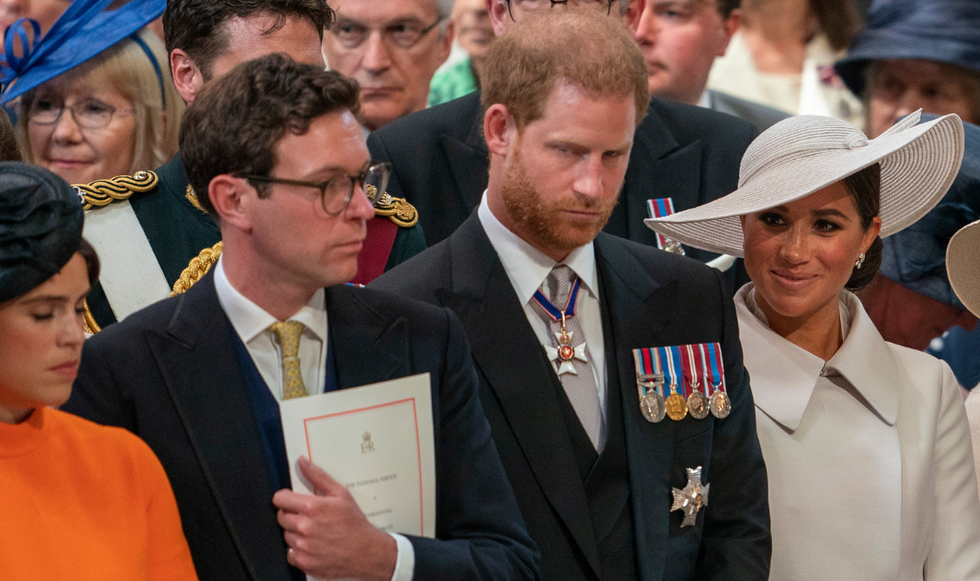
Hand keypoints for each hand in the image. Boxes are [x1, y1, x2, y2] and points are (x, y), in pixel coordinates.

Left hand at [273, 456, 397, 580]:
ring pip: (286, 535)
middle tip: (308, 517)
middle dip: (291, 515)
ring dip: (295, 532)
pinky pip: (290, 553)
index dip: (285, 499)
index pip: (279, 499)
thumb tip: (302, 462)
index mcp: (311, 507)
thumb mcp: (340, 494)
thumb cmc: (354, 523)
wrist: (366, 552)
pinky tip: (313, 545)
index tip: (291, 501)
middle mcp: (303, 527)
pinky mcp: (303, 562)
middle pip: (281, 517)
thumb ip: (318, 476)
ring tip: (314, 531)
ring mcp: (302, 546)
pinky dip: (299, 550)